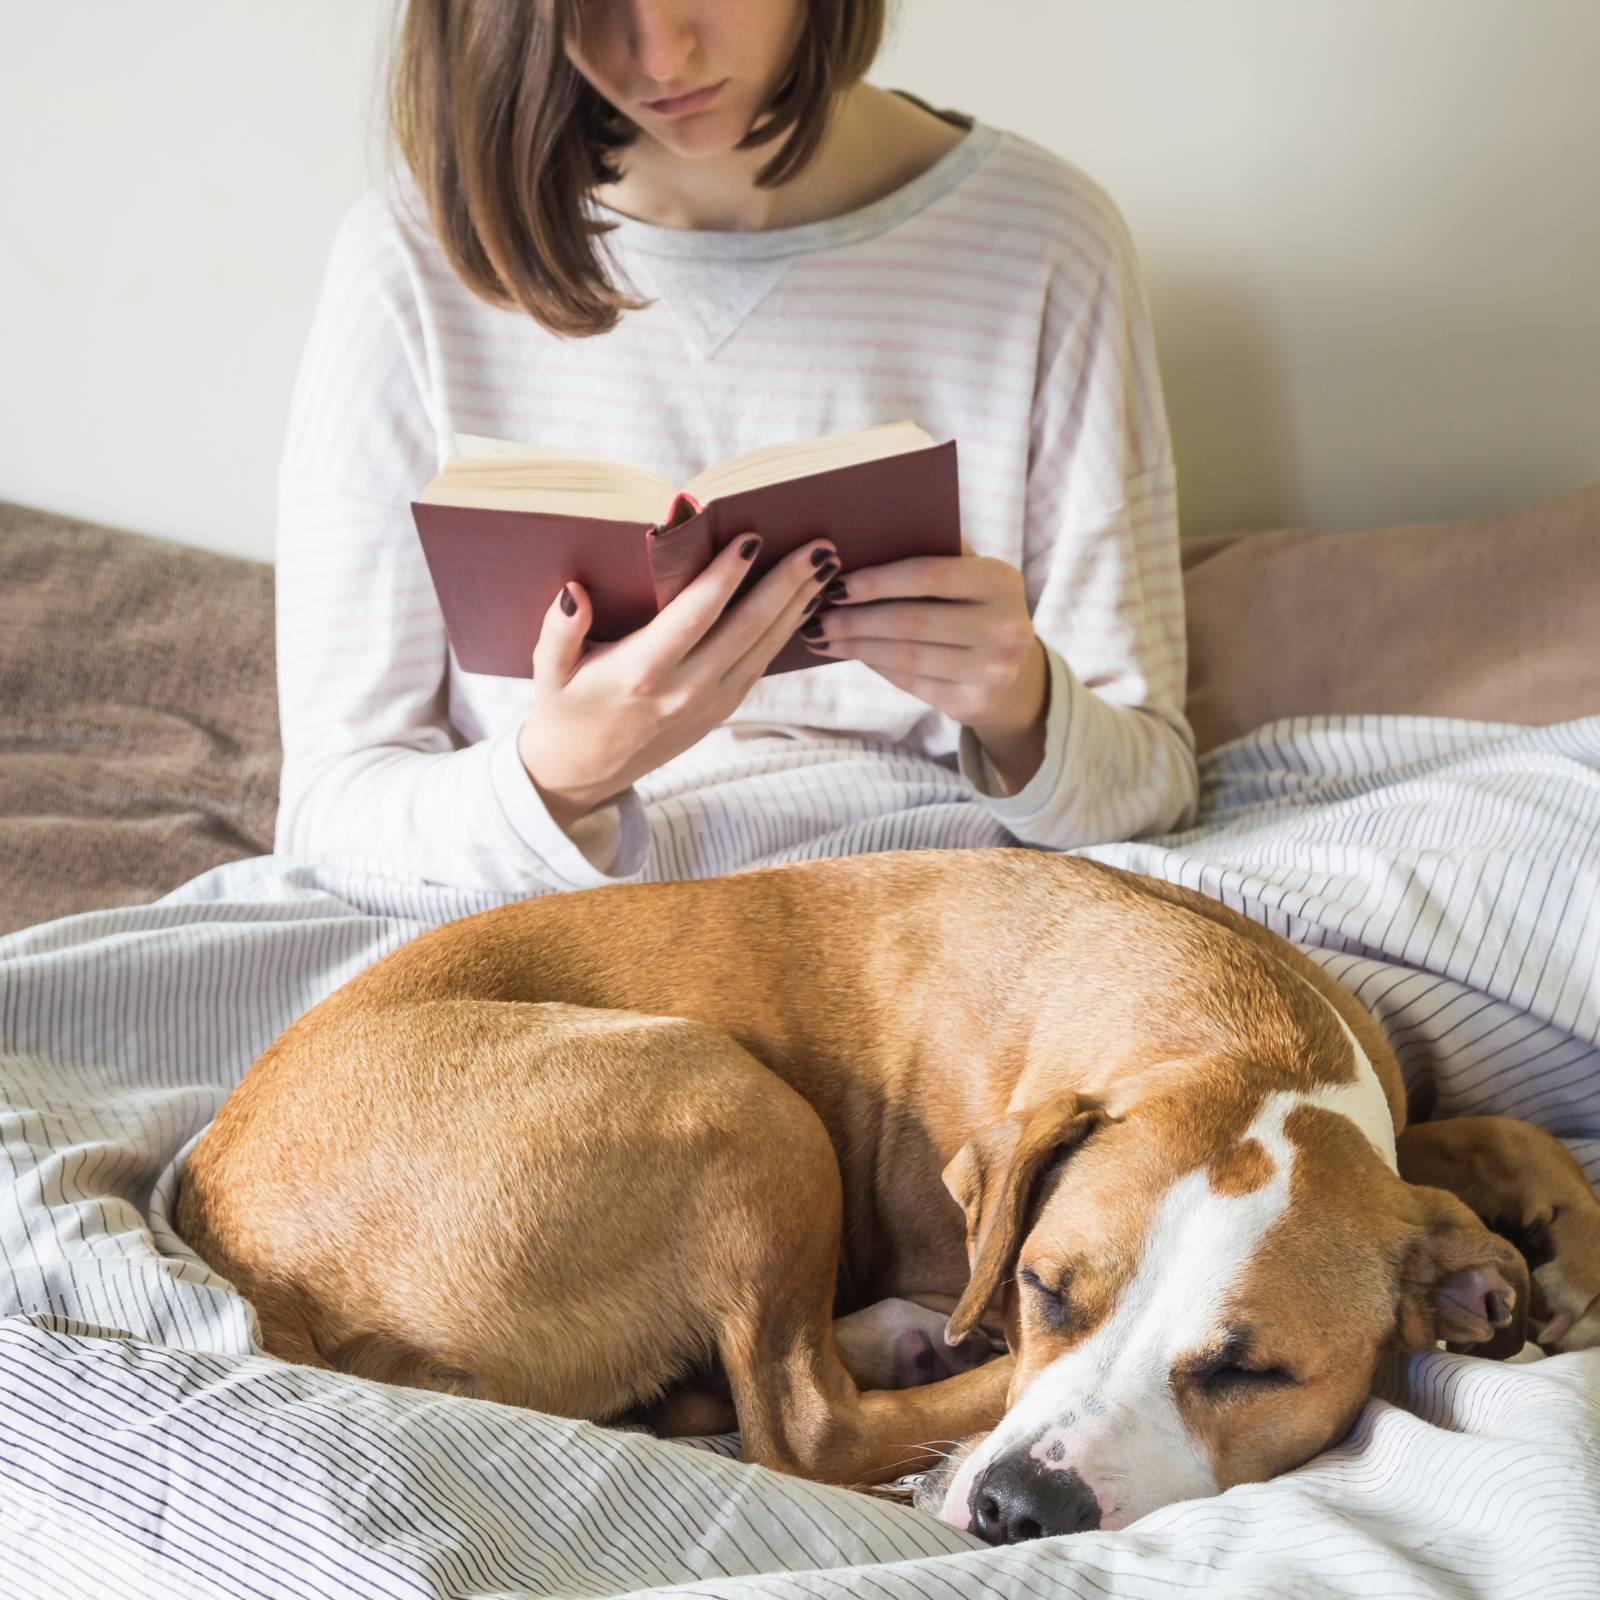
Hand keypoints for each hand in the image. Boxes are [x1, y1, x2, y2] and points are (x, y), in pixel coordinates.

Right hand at [516, 535, 840, 829]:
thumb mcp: (547, 670)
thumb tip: (574, 591)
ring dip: (798, 605)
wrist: (582, 772)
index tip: (751, 539)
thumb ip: (558, 630)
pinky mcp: (720, 712)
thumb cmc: (565, 707)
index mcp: (641, 673)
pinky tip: (803, 602)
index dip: (726, 577)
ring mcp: (708, 705)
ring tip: (826, 566)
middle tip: (820, 546)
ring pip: (764, 648)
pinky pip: (759, 666)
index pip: (695, 616)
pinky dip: (785, 632)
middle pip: (747, 629)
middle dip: (786, 584)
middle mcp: (683, 690)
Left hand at [799, 537, 1049, 791]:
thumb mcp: (972, 575)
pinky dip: (875, 666)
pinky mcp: (973, 703)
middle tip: (815, 617)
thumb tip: (862, 538)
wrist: (1017, 671)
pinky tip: (850, 654)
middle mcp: (1005, 628)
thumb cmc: (976, 608)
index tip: (835, 584)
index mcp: (1000, 581)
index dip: (876, 581)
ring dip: (855, 647)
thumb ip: (934, 554)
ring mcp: (992, 671)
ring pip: (905, 657)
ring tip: (821, 637)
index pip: (927, 575)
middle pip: (910, 622)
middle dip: (854, 619)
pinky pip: (910, 682)